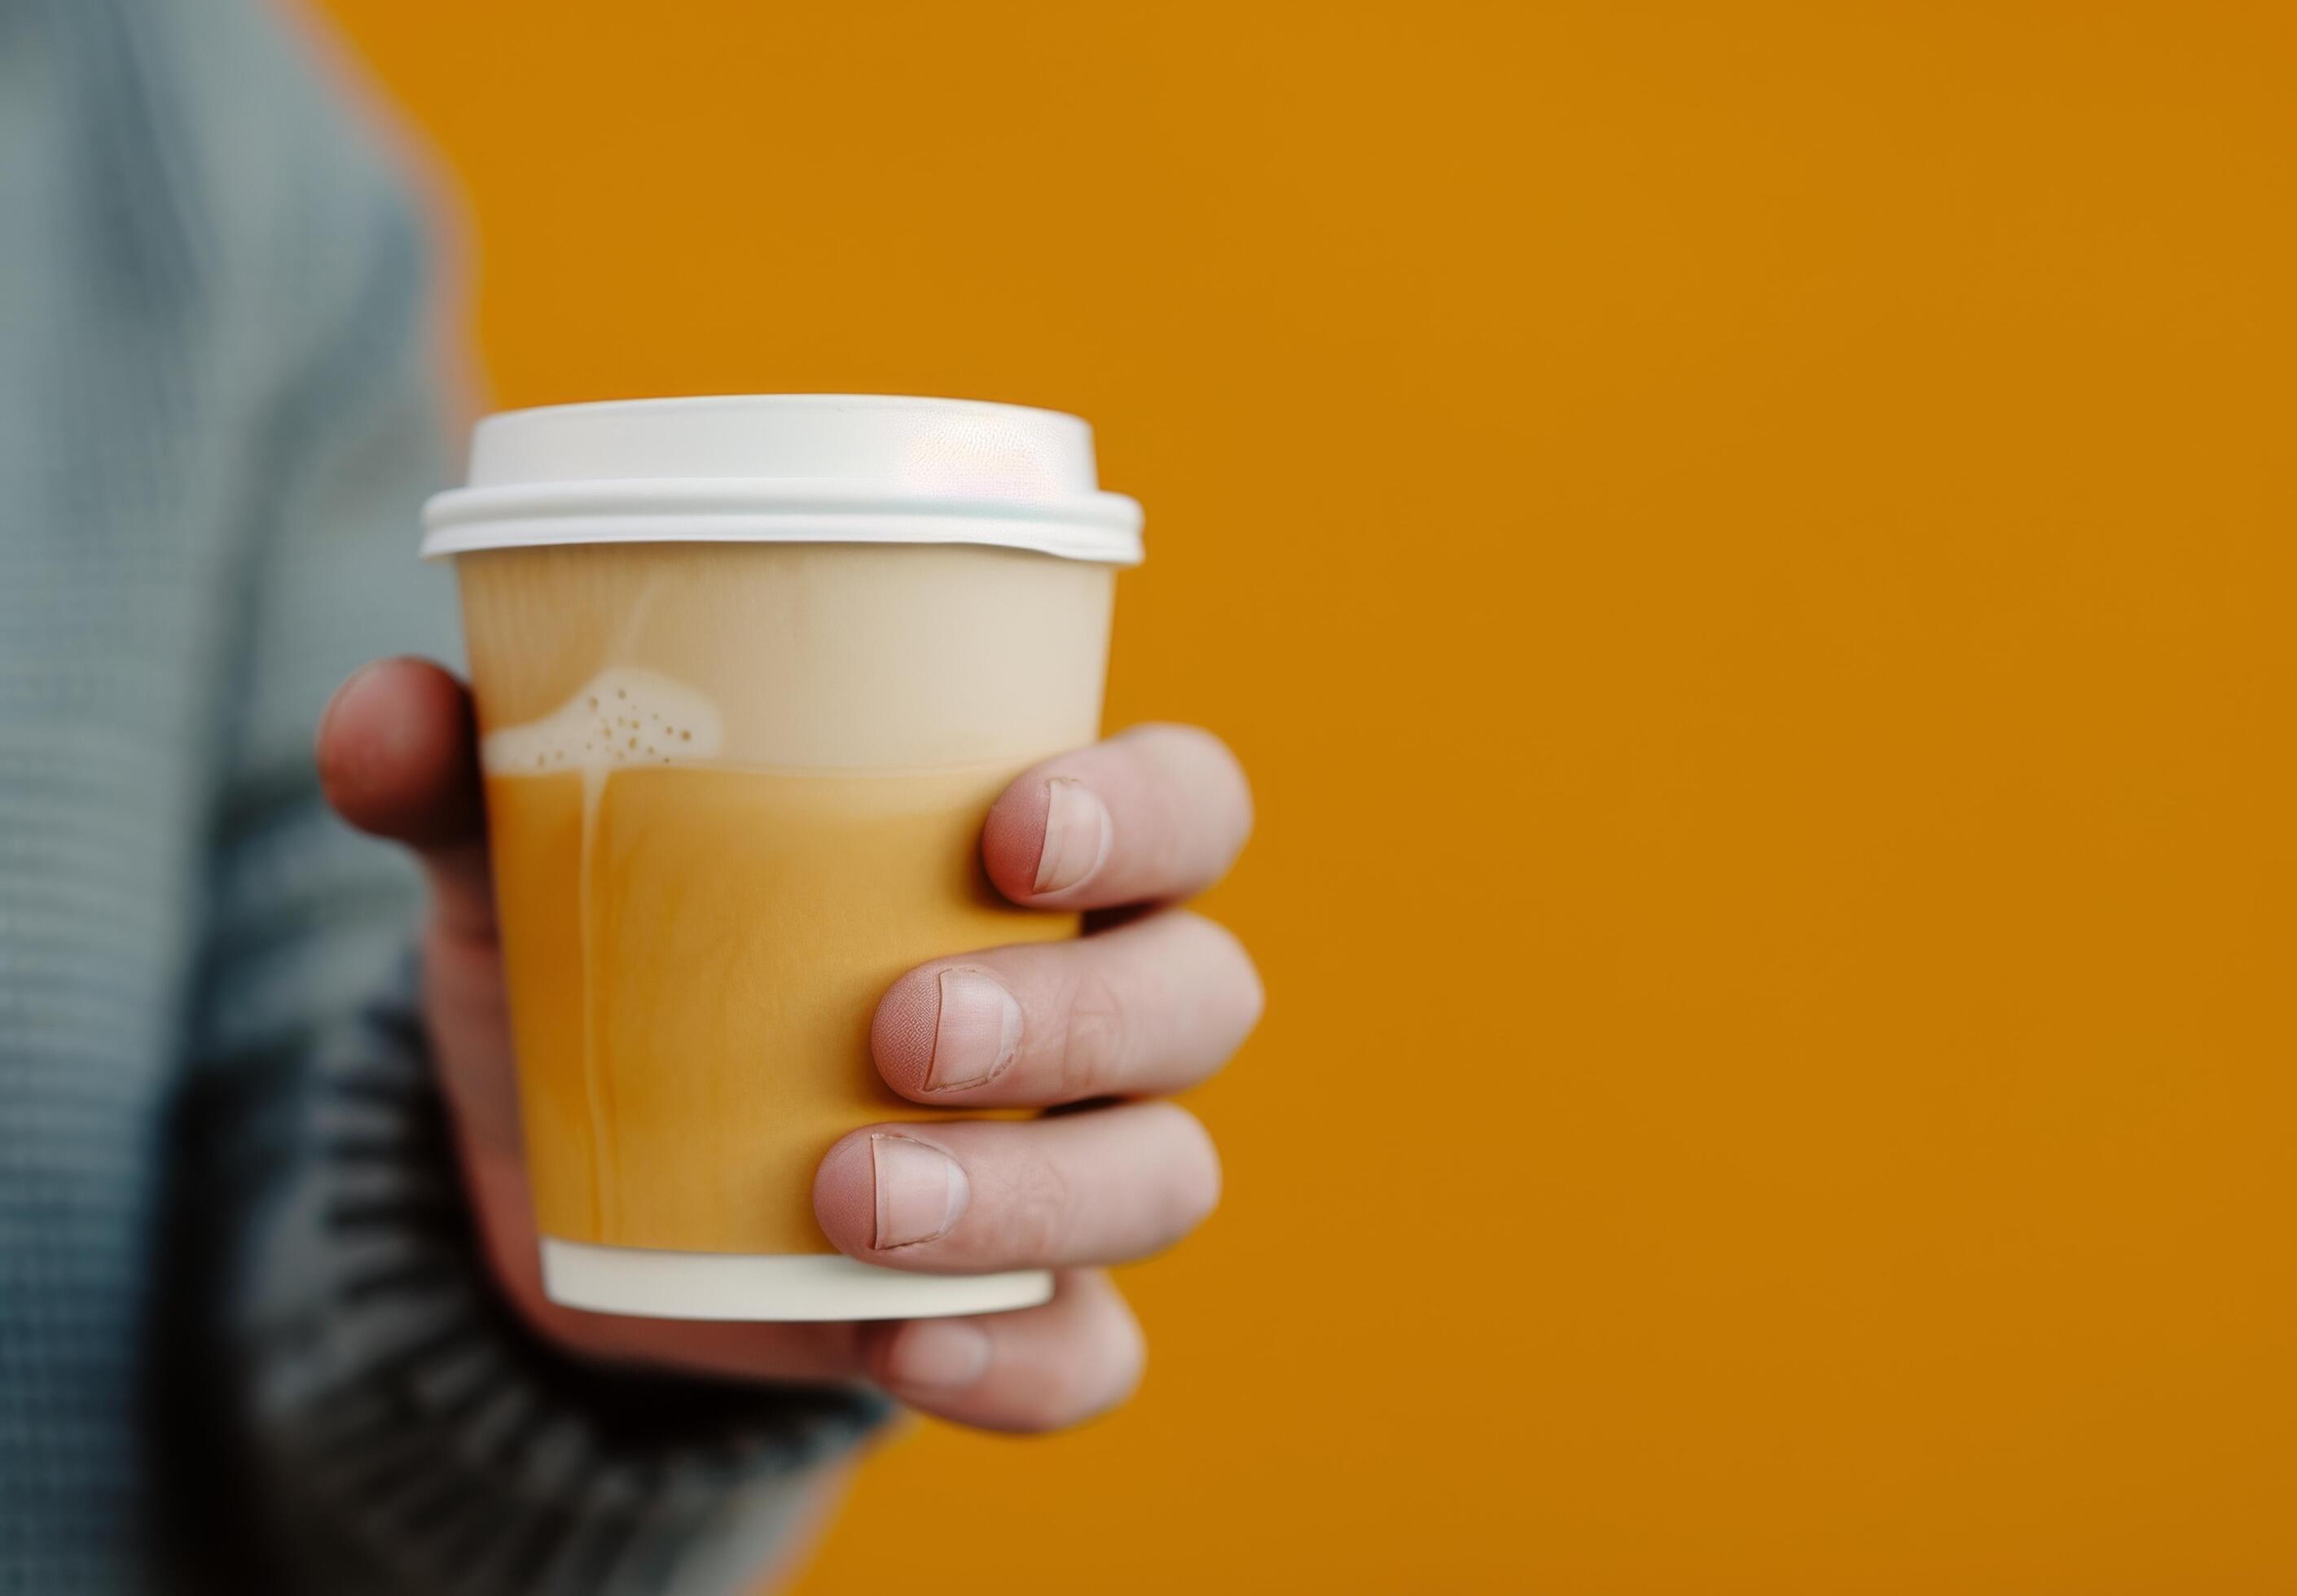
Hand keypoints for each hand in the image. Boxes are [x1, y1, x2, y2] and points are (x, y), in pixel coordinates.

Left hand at [315, 657, 1259, 1431]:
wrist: (574, 1177)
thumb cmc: (613, 963)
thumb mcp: (540, 864)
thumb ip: (475, 780)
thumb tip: (382, 709)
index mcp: (1035, 854)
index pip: (1188, 807)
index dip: (1147, 814)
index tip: (1008, 832)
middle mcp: (1092, 1002)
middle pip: (1199, 995)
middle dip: (1078, 1013)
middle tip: (903, 1026)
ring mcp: (1071, 1164)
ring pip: (1163, 1174)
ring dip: (1035, 1192)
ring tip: (848, 1195)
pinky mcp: (1017, 1307)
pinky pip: (1091, 1351)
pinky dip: (1022, 1358)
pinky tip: (898, 1348)